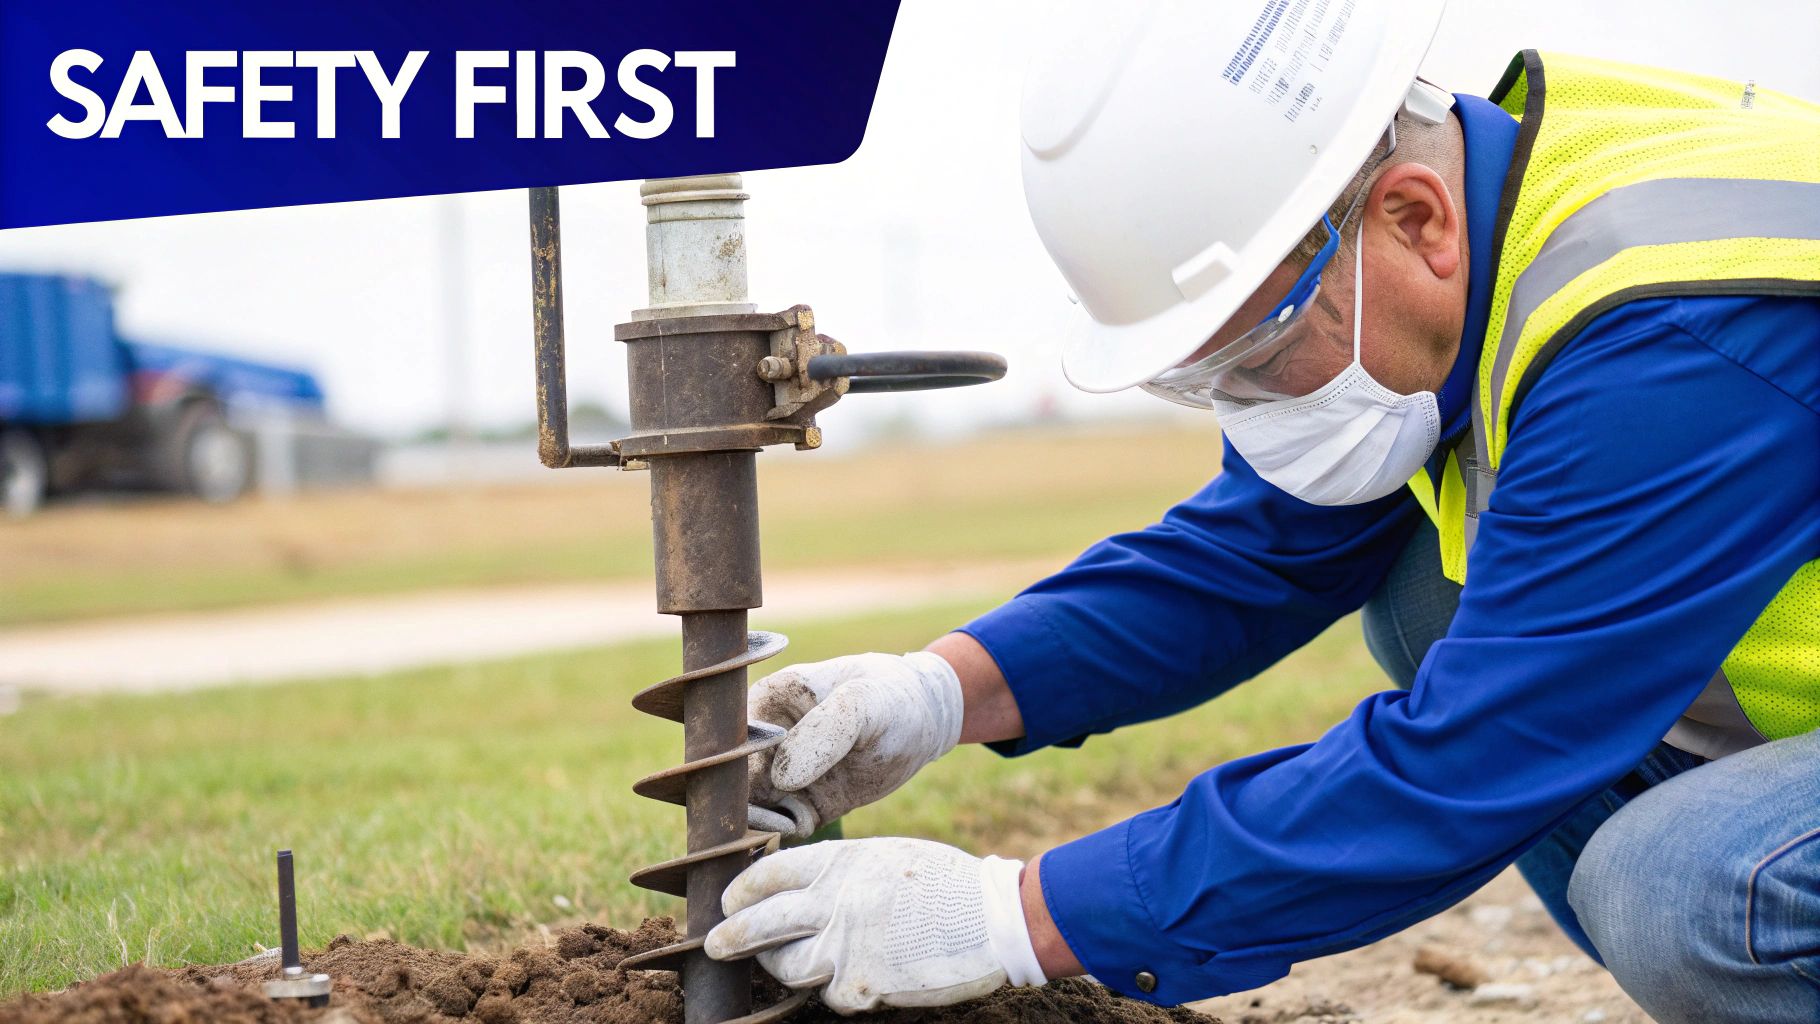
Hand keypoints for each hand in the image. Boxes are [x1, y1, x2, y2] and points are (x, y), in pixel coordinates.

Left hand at [704, 837, 1046, 1012]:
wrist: (993, 918)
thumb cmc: (944, 883)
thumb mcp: (885, 858)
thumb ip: (842, 874)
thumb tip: (805, 889)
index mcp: (840, 864)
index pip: (768, 875)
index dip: (742, 890)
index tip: (731, 901)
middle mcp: (834, 903)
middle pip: (760, 924)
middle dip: (731, 938)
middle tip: (716, 946)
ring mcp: (846, 947)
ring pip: (788, 966)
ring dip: (783, 967)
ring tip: (788, 963)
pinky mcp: (862, 986)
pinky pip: (831, 994)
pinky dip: (838, 989)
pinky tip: (860, 978)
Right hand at [745, 652, 963, 837]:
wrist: (925, 722)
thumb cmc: (892, 697)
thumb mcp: (867, 702)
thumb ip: (827, 729)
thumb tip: (782, 777)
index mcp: (766, 702)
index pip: (727, 740)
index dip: (731, 768)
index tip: (763, 785)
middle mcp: (764, 741)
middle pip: (729, 782)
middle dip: (744, 805)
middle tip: (781, 813)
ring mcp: (781, 776)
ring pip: (748, 810)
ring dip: (765, 824)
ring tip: (799, 817)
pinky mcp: (801, 806)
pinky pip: (778, 828)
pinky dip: (785, 833)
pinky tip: (810, 824)